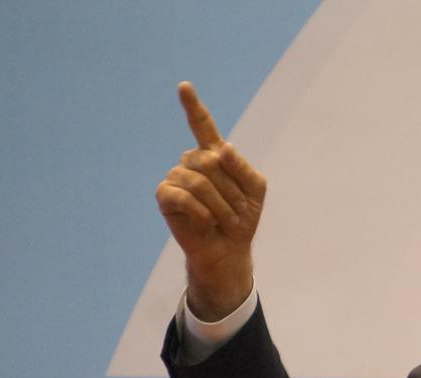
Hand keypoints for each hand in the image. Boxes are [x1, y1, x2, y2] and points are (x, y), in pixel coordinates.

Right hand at [155, 82, 266, 320]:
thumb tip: (223, 149)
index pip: (203, 126)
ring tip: (223, 220)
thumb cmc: (243, 218)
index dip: (193, 107)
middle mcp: (193, 161)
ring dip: (220, 205)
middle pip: (210, 160)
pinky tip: (206, 222)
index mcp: (216, 156)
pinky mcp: (165, 196)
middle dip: (230, 190)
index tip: (184, 86)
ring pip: (198, 179)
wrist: (229, 248)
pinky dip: (200, 212)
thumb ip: (243, 168)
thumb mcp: (256, 191)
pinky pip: (182, 195)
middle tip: (236, 212)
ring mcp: (176, 177)